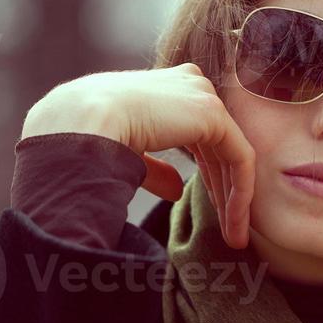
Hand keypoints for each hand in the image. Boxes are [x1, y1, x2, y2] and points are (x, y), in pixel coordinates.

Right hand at [21, 63, 255, 248]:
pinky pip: (240, 159)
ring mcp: (203, 96)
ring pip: (232, 155)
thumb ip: (155, 168)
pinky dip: (240, 194)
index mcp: (168, 88)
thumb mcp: (129, 153)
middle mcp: (190, 84)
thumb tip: (177, 190)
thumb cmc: (90, 135)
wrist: (82, 123)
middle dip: (224, 191)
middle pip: (219, 146)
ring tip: (234, 237)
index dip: (208, 175)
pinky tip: (234, 223)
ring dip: (234, 199)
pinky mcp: (213, 114)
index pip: (200, 135)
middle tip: (230, 231)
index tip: (211, 213)